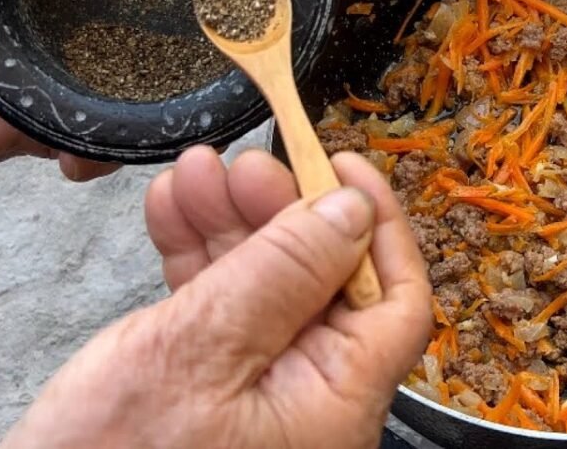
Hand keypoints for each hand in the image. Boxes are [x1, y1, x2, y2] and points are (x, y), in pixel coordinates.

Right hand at [0, 147, 432, 448]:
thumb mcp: (200, 354)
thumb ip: (280, 276)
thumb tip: (348, 211)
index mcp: (336, 401)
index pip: (394, 300)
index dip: (378, 226)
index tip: (344, 168)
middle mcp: (308, 397)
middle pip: (323, 282)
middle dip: (282, 213)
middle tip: (244, 165)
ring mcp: (256, 392)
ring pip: (263, 286)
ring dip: (229, 224)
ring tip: (193, 173)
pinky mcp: (205, 388)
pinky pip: (216, 310)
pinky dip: (194, 258)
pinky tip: (171, 212)